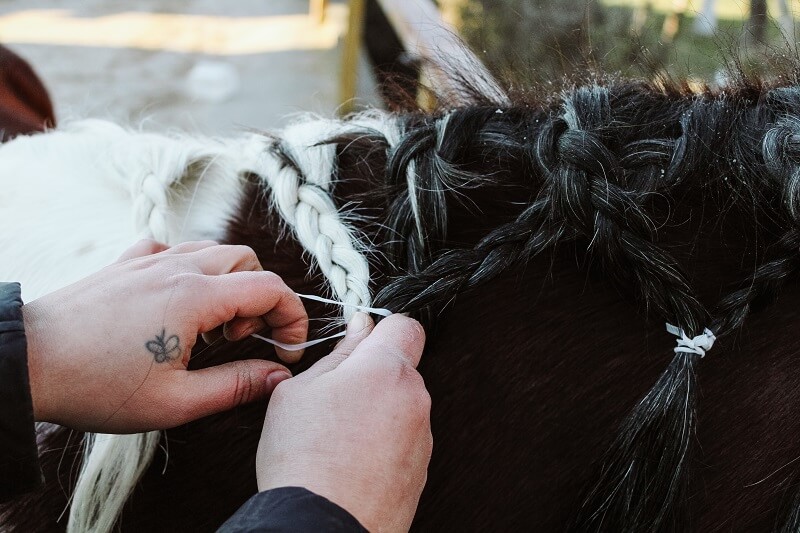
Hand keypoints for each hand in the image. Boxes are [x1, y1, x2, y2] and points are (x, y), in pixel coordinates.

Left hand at [22, 239, 307, 432]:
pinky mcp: (126, 263)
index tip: (287, 351)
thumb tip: (278, 376)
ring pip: (213, 251)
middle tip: (242, 339)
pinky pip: (173, 249)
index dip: (292, 318)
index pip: (271, 289)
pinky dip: (191, 269)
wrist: (27, 362)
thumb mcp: (175, 402)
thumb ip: (236, 386)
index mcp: (196, 297)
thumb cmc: (97, 386)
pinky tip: (177, 300)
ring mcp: (149, 260)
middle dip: (261, 298)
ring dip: (229, 283)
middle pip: (247, 261)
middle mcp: (178, 267)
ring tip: (211, 326)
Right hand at [256, 313, 430, 531]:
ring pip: (400, 406)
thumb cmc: (304, 459)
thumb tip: (359, 330)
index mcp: (386, 370)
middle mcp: (414, 399)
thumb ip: (338, 353)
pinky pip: (402, 440)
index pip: (406, 325)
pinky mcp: (421, 470)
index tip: (359, 342)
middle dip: (372, 375)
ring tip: (337, 437)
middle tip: (333, 398)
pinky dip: (382, 444)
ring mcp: (421, 437)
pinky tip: (351, 460)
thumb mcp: (299, 391)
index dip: (381, 329)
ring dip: (377, 412)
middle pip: (401, 369)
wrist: (322, 526)